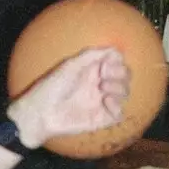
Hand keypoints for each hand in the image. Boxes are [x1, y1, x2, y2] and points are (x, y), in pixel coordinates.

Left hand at [10, 46, 129, 146]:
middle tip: (104, 78)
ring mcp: (101, 101)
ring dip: (119, 88)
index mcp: (93, 70)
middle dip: (121, 74)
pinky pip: (119, 114)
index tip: (105, 65)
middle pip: (125, 76)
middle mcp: (100, 84)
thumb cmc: (53, 86)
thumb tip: (115, 50)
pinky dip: (117, 106)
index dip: (117, 61)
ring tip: (103, 90)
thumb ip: (93, 54)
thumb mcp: (71, 64)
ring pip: (125, 92)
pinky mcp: (101, 118)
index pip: (117, 61)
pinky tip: (106, 102)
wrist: (43, 113)